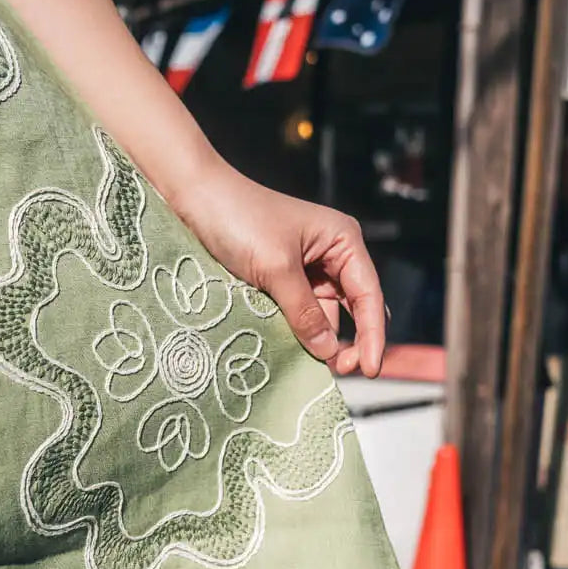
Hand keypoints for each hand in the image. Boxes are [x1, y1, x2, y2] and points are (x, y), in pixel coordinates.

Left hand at [171, 162, 385, 377]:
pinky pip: (301, 314)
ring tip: (315, 369)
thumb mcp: (276, 268)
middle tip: (341, 372)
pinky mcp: (282, 281)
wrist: (194, 197)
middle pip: (354, 309)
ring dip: (323, 341)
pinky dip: (301, 334)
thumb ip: (303, 311)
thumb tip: (328, 351)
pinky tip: (297, 353)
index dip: (373, 335)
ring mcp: (307, 269)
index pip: (368, 294)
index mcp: (342, 240)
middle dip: (352, 342)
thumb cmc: (239, 220)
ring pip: (326, 316)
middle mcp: (332, 255)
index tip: (369, 370)